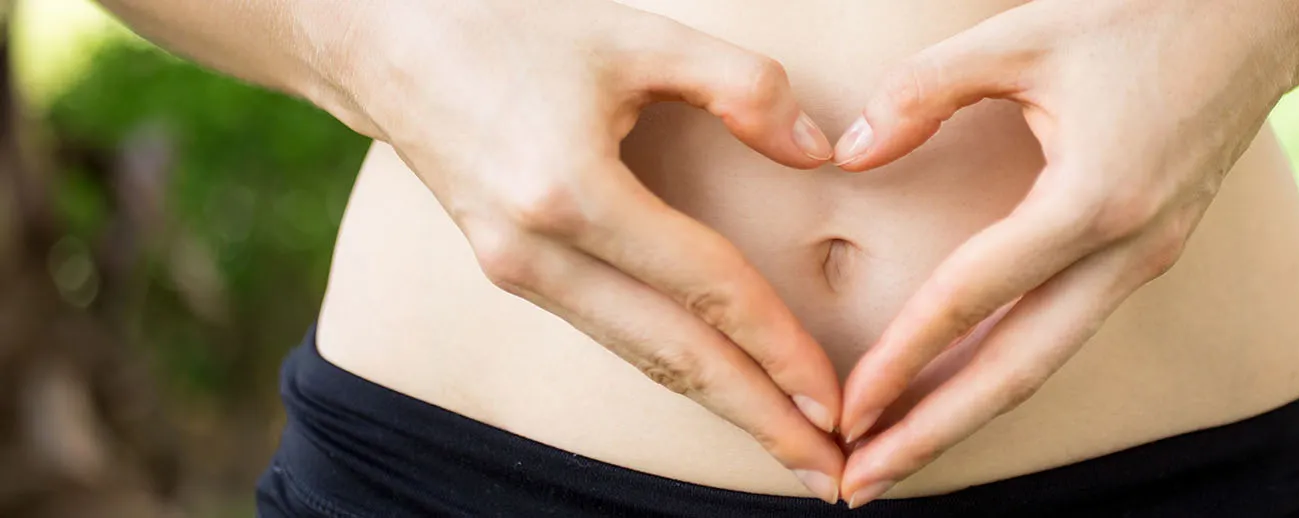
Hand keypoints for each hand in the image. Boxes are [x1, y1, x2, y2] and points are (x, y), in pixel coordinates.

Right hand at [315, 1, 844, 500]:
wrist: (385, 42)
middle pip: (672, 358)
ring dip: (722, 407)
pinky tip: (726, 389)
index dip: (778, 349)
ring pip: (640, 357)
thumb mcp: (637, 35)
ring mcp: (516, 271)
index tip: (837, 402)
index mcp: (569, 192)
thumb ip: (741, 85)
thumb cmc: (515, 26)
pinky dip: (676, 370)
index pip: (703, 289)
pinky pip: (612, 333)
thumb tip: (820, 153)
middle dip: (758, 421)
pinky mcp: (512, 272)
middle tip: (833, 479)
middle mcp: (536, 252)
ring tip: (792, 450)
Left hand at [829, 0, 1298, 504]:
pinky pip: (1065, 332)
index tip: (847, 410)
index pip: (974, 297)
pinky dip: (1004, 373)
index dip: (903, 358)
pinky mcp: (1146, 257)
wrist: (1261, 20)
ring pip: (1044, 364)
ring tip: (896, 458)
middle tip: (861, 485)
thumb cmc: (1141, 17)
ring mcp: (1143, 262)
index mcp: (1094, 200)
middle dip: (934, 434)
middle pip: (1017, 372)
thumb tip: (852, 153)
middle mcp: (1127, 251)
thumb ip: (925, 90)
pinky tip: (957, 392)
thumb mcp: (1021, 35)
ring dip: (967, 415)